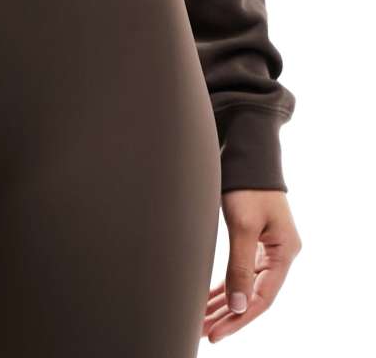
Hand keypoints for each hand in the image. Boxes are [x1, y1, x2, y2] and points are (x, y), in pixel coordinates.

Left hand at [203, 189, 301, 342]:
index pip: (262, 297)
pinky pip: (241, 271)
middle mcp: (280, 253)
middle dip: (228, 314)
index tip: (216, 332)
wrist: (247, 156)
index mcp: (285, 251)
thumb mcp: (243, 226)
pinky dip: (226, 285)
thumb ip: (240, 266)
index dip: (238, 318)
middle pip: (253, 294)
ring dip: (225, 303)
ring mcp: (268, 247)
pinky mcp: (255, 240)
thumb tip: (237, 306)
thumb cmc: (248, 186)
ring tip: (202, 321)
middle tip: (204, 332)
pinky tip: (210, 299)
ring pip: (245, 284)